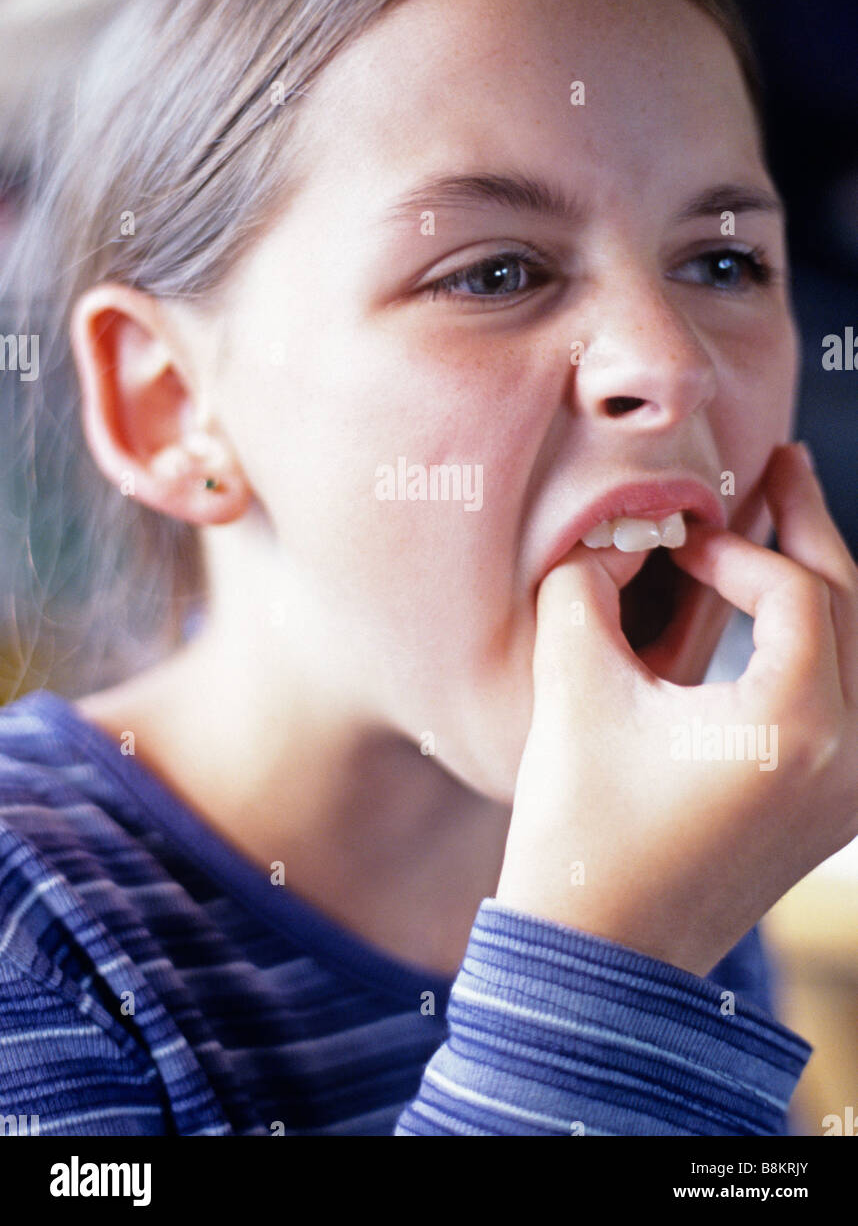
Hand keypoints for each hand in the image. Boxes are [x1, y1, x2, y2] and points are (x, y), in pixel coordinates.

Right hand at [495, 444, 857, 976]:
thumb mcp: (576, 692)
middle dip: (810, 527)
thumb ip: (583, 590)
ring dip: (824, 578)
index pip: (794, 591)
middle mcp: (849, 756)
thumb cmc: (584, 830)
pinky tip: (786, 604)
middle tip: (781, 463)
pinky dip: (826, 636)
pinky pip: (853, 693)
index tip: (674, 538)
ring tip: (790, 518)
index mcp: (797, 727)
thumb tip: (604, 534)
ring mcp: (853, 788)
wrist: (603, 954)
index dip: (734, 546)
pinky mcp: (836, 805)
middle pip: (853, 604)